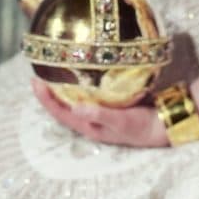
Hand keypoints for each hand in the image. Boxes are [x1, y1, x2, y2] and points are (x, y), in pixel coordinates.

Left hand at [30, 79, 167, 147]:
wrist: (163, 126)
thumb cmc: (142, 127)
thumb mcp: (121, 121)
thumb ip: (99, 114)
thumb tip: (75, 107)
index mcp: (89, 127)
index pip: (60, 113)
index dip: (46, 100)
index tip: (35, 82)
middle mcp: (90, 121)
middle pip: (62, 106)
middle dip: (49, 92)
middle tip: (37, 73)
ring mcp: (99, 113)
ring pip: (73, 100)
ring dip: (61, 87)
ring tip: (52, 71)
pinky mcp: (108, 104)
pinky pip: (87, 94)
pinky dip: (79, 84)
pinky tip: (78, 72)